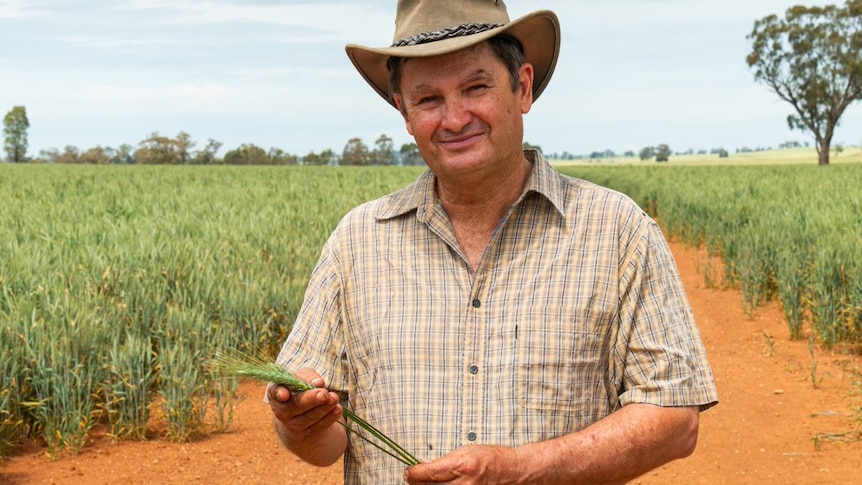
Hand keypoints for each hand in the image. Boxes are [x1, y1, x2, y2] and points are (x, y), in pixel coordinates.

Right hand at [266, 368, 341, 441]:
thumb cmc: (300, 391)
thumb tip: (318, 383)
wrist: (301, 418)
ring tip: (334, 398)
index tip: (284, 394)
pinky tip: (338, 409)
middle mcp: (281, 411)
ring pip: (310, 417)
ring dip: (324, 407)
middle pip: (296, 406)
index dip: (279, 393)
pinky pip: (320, 425)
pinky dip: (330, 417)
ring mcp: (294, 425)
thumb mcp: (302, 378)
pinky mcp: (308, 434)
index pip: (274, 392)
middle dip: (310, 399)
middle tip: (323, 394)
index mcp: (275, 392)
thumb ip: (308, 376)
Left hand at [403, 445, 523, 483]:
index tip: (409, 471)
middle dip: (417, 482)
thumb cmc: (493, 458)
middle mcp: (464, 484)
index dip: (413, 473)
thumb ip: (444, 460)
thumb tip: (424, 466)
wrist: (513, 471)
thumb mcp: (466, 451)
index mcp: (462, 466)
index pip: (428, 473)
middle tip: (413, 477)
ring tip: (426, 482)